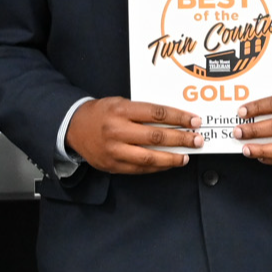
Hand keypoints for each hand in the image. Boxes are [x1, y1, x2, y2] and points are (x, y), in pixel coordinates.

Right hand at [64, 97, 202, 173]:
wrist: (73, 128)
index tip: (194, 121)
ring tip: (187, 156)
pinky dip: (157, 167)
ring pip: (149, 157)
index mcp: (121, 111)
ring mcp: (114, 151)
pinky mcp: (112, 166)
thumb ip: (143, 111)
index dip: (178, 118)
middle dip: (181, 139)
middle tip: (197, 139)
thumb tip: (174, 119)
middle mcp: (117, 131)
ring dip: (172, 158)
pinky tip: (169, 163)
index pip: (156, 114)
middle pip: (155, 137)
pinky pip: (140, 168)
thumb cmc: (102, 112)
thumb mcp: (120, 103)